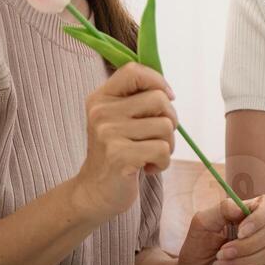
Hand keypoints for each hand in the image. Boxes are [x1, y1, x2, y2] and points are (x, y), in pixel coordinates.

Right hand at [73, 63, 175, 218]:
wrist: (94, 193)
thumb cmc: (116, 153)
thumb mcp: (118, 120)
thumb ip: (137, 101)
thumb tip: (168, 90)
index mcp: (100, 98)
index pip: (133, 71)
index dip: (158, 81)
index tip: (167, 98)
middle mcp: (101, 112)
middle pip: (159, 99)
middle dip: (170, 120)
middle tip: (158, 137)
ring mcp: (108, 133)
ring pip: (165, 126)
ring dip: (167, 145)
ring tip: (150, 154)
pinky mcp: (120, 156)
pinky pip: (163, 150)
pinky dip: (163, 162)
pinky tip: (147, 167)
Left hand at [175, 194, 264, 264]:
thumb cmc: (198, 243)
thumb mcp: (203, 222)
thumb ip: (222, 209)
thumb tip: (240, 208)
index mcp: (249, 211)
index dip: (260, 217)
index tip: (240, 232)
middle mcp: (260, 228)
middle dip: (244, 246)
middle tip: (221, 252)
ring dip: (241, 261)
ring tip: (219, 263)